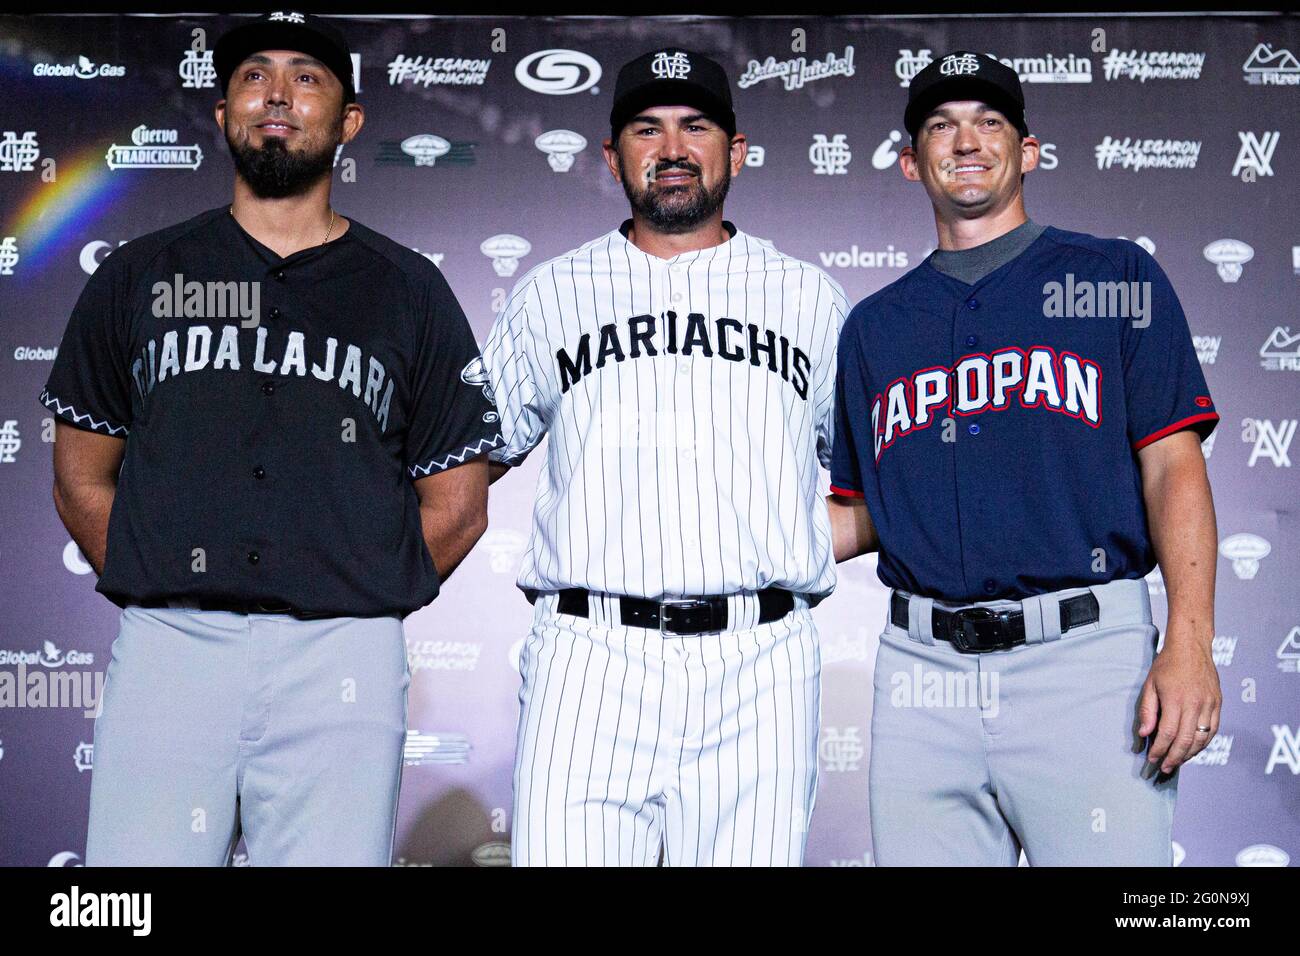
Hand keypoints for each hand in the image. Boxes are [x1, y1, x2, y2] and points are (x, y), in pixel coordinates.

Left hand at [1137, 629, 1221, 774]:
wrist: (1191, 647)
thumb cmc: (1167, 665)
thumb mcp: (1150, 685)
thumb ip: (1147, 711)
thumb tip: (1145, 734)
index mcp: (1175, 699)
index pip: (1168, 733)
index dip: (1159, 749)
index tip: (1152, 759)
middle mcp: (1195, 704)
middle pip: (1186, 740)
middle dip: (1174, 758)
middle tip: (1164, 768)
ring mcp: (1209, 705)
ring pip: (1202, 739)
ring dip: (1189, 755)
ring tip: (1176, 762)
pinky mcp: (1218, 704)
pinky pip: (1213, 730)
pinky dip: (1203, 744)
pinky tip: (1193, 750)